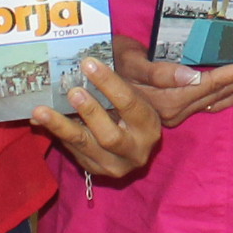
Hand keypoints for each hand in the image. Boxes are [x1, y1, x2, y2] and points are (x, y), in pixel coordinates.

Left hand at [31, 49, 164, 179]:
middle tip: (72, 90)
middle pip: (110, 136)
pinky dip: (56, 133)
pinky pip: (73, 151)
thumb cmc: (132, 88)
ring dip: (62, 128)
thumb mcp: (142, 76)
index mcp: (151, 127)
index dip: (109, 84)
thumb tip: (193, 78)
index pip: (131, 106)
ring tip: (41, 110)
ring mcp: (114, 165)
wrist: (122, 115)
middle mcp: (136, 151)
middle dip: (90, 112)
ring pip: (86, 147)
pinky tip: (39, 119)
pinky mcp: (95, 169)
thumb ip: (161, 75)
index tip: (90, 64)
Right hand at [110, 34, 232, 122]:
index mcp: (168, 98)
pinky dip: (231, 96)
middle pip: (222, 93)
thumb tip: (192, 77)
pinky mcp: (175, 110)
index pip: (212, 83)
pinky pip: (210, 104)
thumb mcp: (127, 65)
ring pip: (219, 100)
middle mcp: (176, 109)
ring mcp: (176, 112)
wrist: (84, 90)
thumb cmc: (105, 68)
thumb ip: (159, 73)